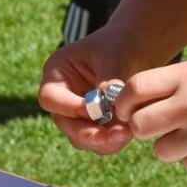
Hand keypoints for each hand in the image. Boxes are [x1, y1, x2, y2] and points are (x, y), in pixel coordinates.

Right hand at [37, 31, 141, 154]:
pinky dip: (112, 141)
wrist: (137, 48)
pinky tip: (130, 132)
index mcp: (57, 73)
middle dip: (88, 132)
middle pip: (64, 124)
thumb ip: (108, 80)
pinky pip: (99, 142)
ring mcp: (78, 114)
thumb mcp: (113, 56)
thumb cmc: (120, 44)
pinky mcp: (96, 125)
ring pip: (81, 138)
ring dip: (102, 141)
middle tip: (113, 135)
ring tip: (126, 133)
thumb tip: (109, 102)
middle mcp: (63, 97)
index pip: (50, 98)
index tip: (96, 110)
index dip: (70, 108)